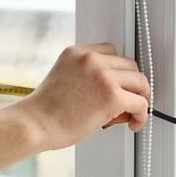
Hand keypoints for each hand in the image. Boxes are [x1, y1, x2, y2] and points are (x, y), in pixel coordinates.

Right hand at [14, 42, 149, 150]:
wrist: (34, 125)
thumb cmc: (45, 111)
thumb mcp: (63, 78)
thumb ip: (86, 75)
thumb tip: (116, 89)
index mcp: (76, 52)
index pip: (110, 52)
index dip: (117, 71)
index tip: (119, 85)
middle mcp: (90, 58)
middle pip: (129, 65)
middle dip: (130, 84)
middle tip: (126, 103)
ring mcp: (102, 75)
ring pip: (140, 82)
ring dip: (139, 98)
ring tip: (129, 113)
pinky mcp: (112, 95)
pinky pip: (141, 103)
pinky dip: (141, 115)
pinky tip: (134, 123)